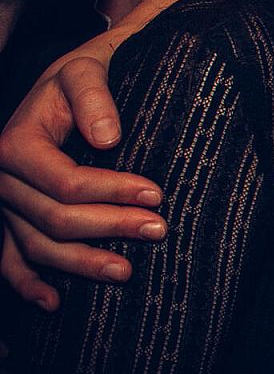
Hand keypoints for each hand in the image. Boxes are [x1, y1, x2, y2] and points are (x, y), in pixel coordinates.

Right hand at [0, 56, 163, 309]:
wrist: (73, 77)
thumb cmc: (87, 71)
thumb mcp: (87, 69)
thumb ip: (94, 97)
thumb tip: (108, 138)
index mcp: (16, 143)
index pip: (64, 182)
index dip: (111, 193)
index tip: (157, 195)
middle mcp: (3, 178)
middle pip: (54, 219)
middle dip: (108, 228)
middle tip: (158, 231)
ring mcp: (5, 203)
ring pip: (36, 246)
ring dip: (79, 265)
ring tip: (126, 272)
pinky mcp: (11, 218)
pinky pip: (10, 259)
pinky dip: (28, 284)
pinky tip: (55, 303)